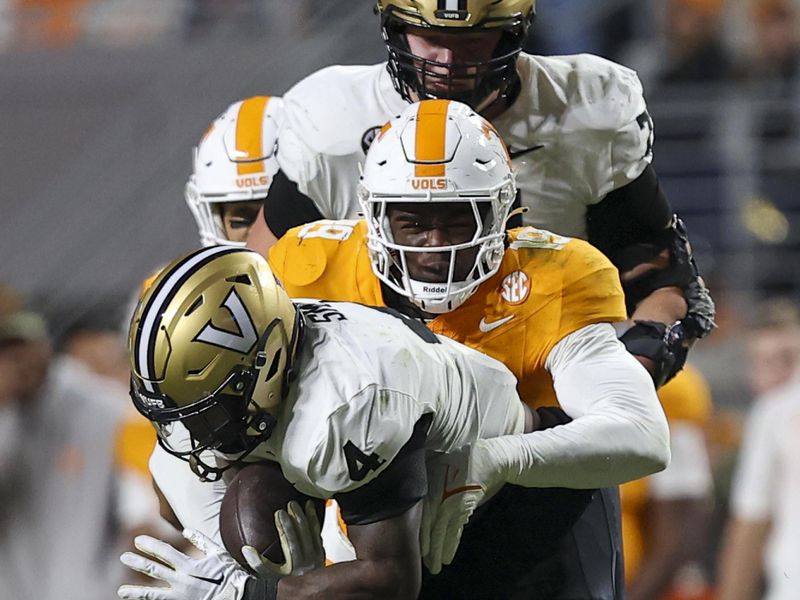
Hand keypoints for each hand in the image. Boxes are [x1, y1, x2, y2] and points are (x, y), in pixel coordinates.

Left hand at [118, 529, 254, 599]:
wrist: (241, 597)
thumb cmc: (232, 575)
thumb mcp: (220, 554)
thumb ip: (203, 541)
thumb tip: (187, 530)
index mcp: (190, 566)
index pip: (165, 552)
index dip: (150, 545)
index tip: (138, 541)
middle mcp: (181, 581)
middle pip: (154, 570)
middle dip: (137, 562)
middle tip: (123, 557)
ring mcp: (180, 597)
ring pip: (152, 594)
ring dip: (135, 592)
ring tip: (121, 592)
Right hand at [242, 500, 324, 577]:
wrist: (302, 593)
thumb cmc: (283, 583)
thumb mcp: (269, 575)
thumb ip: (258, 563)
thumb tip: (246, 549)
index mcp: (295, 565)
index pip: (291, 542)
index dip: (285, 527)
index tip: (279, 513)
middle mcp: (308, 560)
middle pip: (303, 535)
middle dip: (297, 518)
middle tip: (291, 504)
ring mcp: (317, 557)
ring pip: (314, 533)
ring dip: (309, 517)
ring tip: (306, 504)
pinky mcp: (321, 554)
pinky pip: (319, 535)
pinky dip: (316, 523)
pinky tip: (313, 514)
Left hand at [420, 442, 505, 574]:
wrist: (487, 459)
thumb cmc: (460, 460)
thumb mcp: (438, 467)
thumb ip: (428, 484)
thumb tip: (415, 497)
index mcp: (432, 489)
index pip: (423, 517)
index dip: (421, 536)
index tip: (418, 551)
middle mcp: (441, 498)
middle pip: (432, 528)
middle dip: (429, 549)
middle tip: (428, 567)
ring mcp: (454, 504)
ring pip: (444, 532)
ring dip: (441, 550)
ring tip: (437, 566)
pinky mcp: (466, 507)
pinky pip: (457, 529)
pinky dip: (453, 543)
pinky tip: (449, 556)